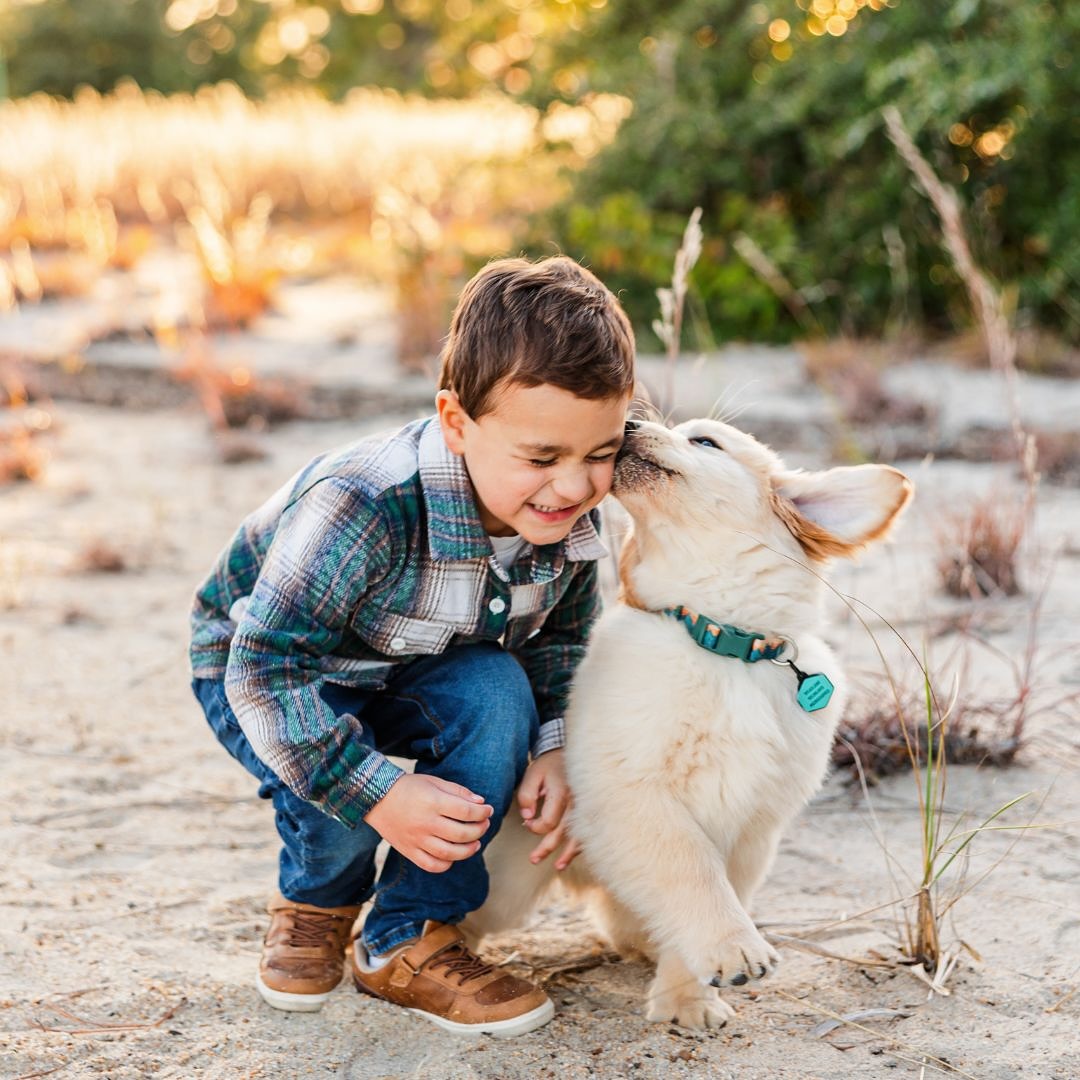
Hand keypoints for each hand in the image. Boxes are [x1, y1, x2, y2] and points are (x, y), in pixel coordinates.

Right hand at [363, 773, 491, 872]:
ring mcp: (416, 839)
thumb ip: (458, 791)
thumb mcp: (434, 781)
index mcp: (432, 802)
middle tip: (484, 825)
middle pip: (461, 833)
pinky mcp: (409, 851)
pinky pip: (431, 865)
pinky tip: (453, 856)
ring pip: (449, 853)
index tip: (488, 810)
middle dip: (479, 829)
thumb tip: (481, 803)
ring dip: (468, 850)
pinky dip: (446, 864)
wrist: (377, 798)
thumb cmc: (409, 788)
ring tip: (476, 843)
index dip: (482, 812)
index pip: (466, 811)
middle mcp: (425, 822)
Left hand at [517, 749, 580, 869]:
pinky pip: (587, 830)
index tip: (527, 823)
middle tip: (533, 859)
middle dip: (547, 848)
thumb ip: (526, 795)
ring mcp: (586, 807)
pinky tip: (572, 854)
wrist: (571, 753)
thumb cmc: (550, 764)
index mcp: (561, 793)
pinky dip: (580, 844)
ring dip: (568, 853)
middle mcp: (576, 802)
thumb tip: (527, 817)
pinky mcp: (590, 809)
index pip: (548, 822)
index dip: (535, 827)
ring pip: (578, 835)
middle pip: (563, 833)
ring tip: (558, 866)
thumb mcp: (533, 774)